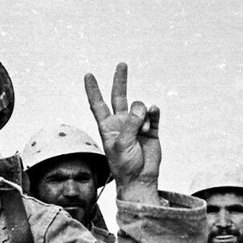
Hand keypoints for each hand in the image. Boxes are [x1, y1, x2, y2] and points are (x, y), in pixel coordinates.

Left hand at [84, 63, 161, 203]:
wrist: (140, 178)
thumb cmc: (124, 165)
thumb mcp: (121, 144)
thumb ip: (130, 124)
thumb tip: (142, 107)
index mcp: (107, 126)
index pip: (98, 104)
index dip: (93, 90)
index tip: (88, 75)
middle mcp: (121, 122)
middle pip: (119, 96)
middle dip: (120, 81)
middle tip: (122, 64)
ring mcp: (137, 124)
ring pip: (140, 108)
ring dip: (143, 118)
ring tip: (142, 134)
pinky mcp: (151, 129)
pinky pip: (153, 113)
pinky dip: (154, 112)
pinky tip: (154, 111)